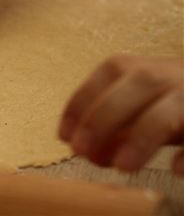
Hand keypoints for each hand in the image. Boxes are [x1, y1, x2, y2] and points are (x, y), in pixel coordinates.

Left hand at [59, 55, 183, 174]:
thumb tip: (84, 150)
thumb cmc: (163, 102)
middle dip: (102, 120)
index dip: (81, 105)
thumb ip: (109, 123)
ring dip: (140, 139)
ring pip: (165, 113)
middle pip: (134, 88)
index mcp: (135, 68)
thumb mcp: (133, 106)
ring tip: (122, 166)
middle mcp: (164, 75)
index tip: (64, 137)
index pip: (105, 76)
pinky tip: (175, 169)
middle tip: (82, 152)